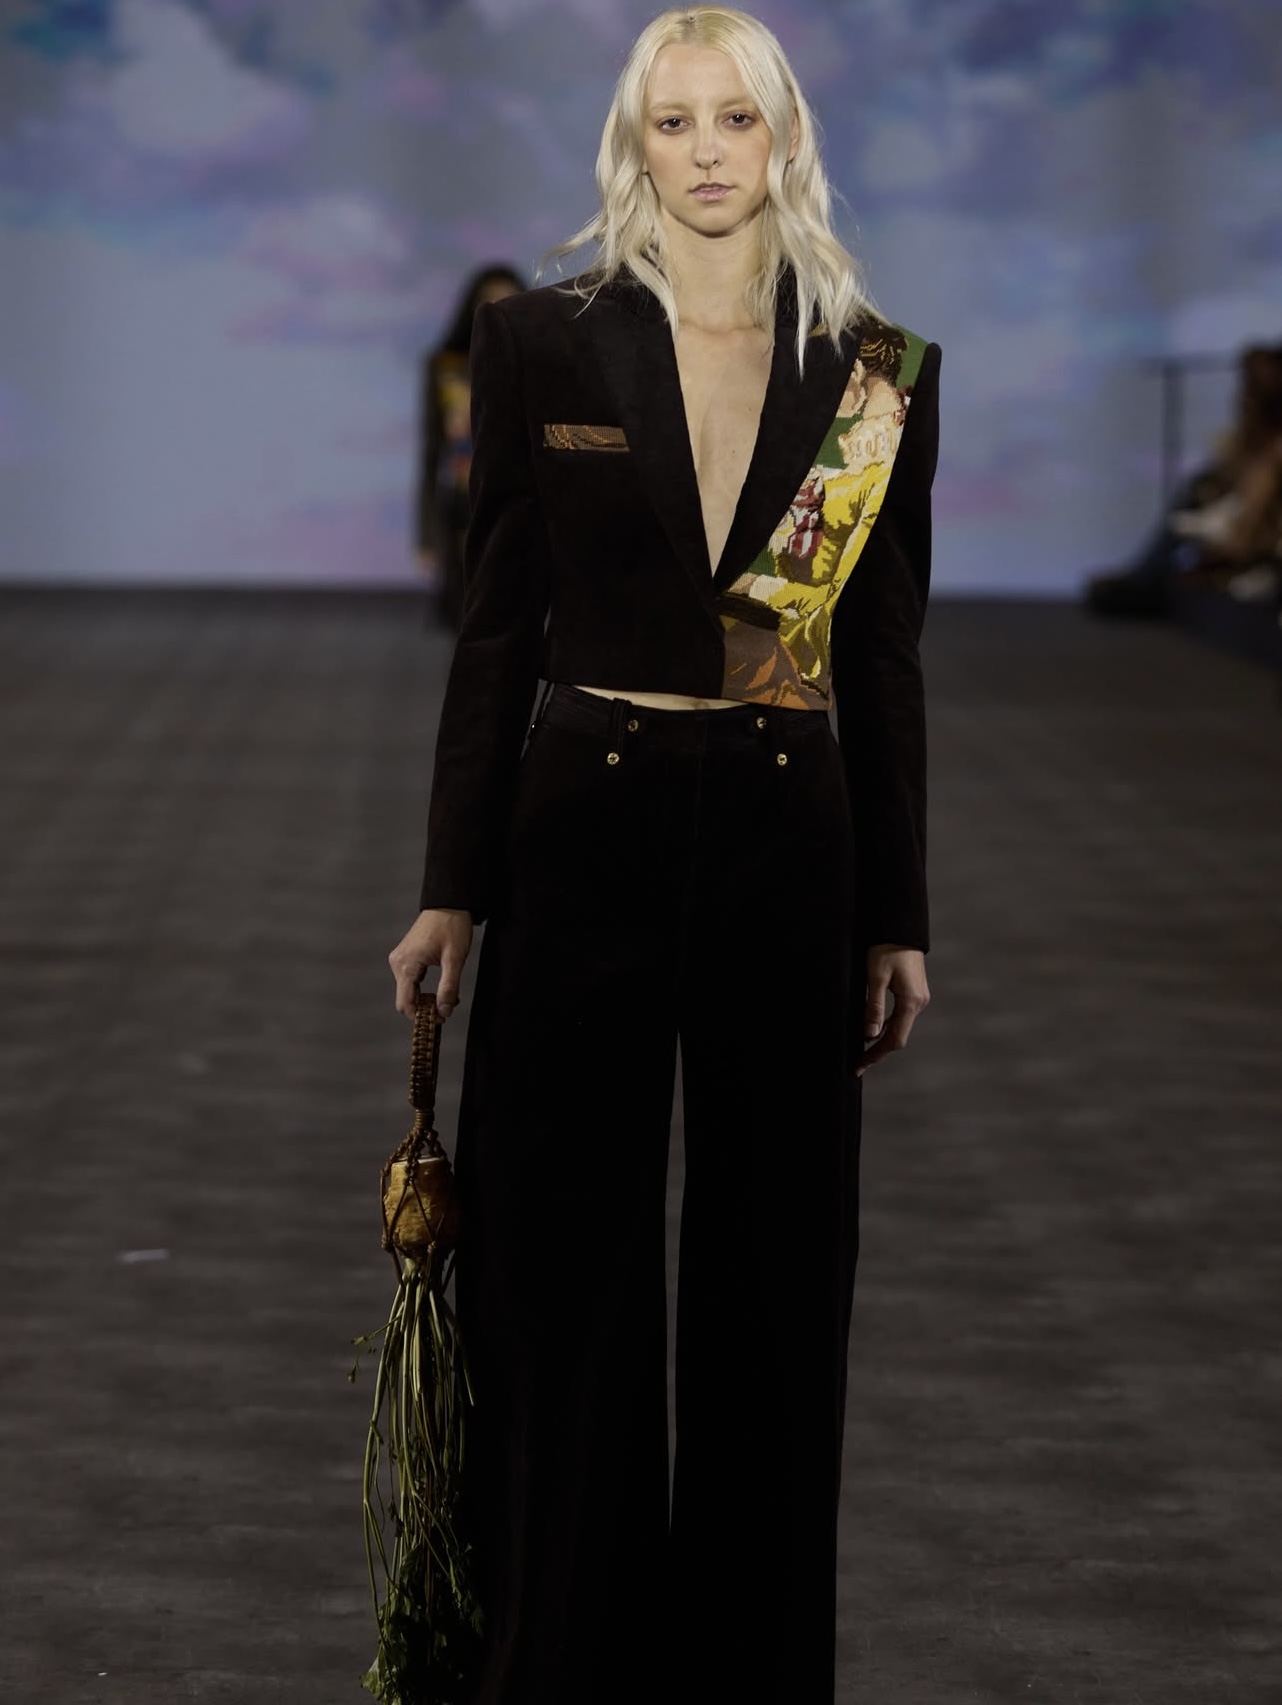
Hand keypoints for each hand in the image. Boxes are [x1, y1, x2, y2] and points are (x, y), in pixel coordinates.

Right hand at [388, 909, 473, 1019]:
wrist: (449, 904)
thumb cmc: (452, 926)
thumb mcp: (454, 959)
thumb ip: (449, 987)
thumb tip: (444, 1011)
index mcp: (406, 964)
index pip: (405, 1004)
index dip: (421, 1017)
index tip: (441, 1019)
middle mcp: (398, 963)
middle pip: (406, 999)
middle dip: (425, 1008)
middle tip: (448, 1008)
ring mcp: (400, 959)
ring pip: (409, 991)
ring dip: (427, 999)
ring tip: (449, 996)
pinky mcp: (406, 957)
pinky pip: (411, 980)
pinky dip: (424, 988)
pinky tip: (442, 987)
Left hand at [858, 945, 929, 1076]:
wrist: (900, 927)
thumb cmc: (886, 949)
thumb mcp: (875, 977)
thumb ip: (873, 1007)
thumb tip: (869, 1035)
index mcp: (910, 1002)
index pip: (894, 1039)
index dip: (876, 1055)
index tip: (859, 1065)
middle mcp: (918, 1003)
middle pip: (898, 1036)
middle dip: (878, 1050)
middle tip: (858, 1062)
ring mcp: (918, 997)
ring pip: (900, 1026)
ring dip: (882, 1039)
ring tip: (863, 1049)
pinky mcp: (914, 991)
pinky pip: (901, 1015)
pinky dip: (888, 1026)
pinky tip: (875, 1028)